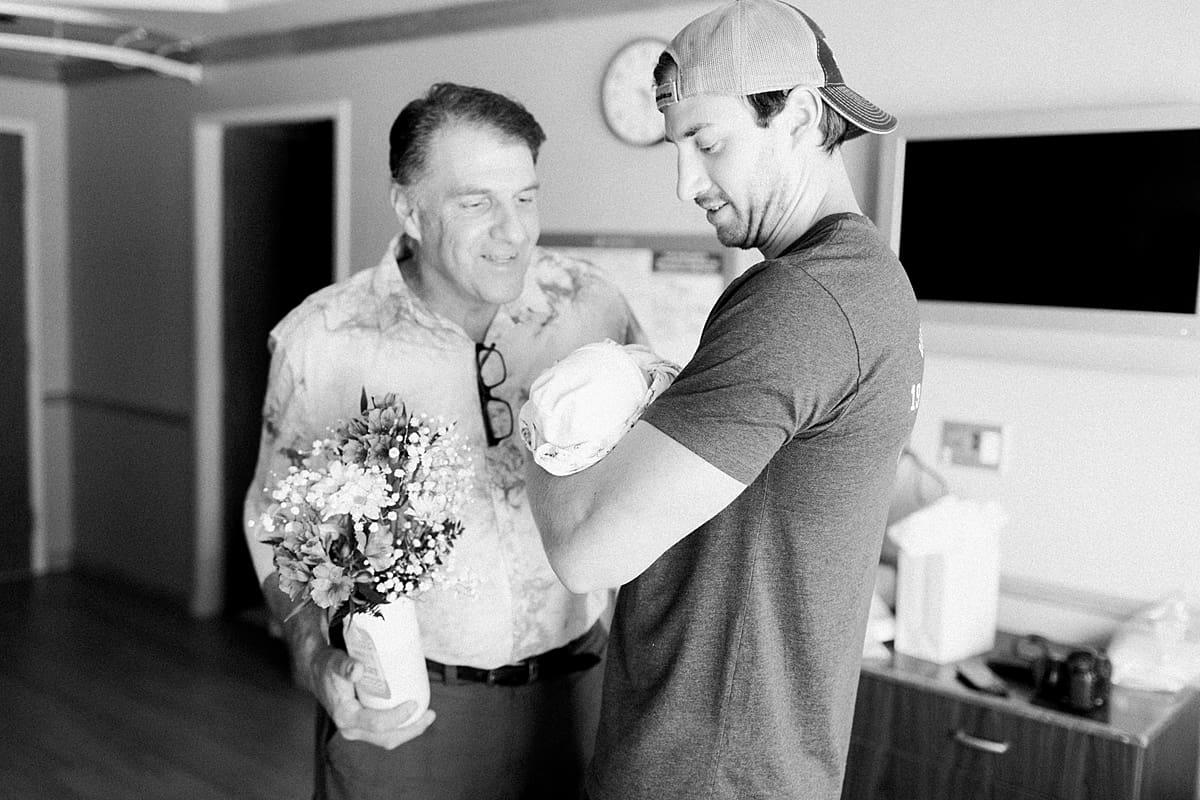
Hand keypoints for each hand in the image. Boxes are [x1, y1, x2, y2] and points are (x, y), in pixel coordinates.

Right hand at [264, 574, 436, 750]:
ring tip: (428, 715)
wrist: (317, 671)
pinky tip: (415, 715)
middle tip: (430, 714)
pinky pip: (385, 732)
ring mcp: (358, 729)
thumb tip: (358, 669)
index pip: (377, 724)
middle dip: (411, 729)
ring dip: (409, 730)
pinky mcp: (363, 724)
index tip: (415, 703)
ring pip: (387, 738)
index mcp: (346, 716)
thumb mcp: (334, 662)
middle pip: (386, 738)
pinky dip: (402, 726)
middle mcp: (351, 728)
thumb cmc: (328, 665)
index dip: (398, 718)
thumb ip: (344, 665)